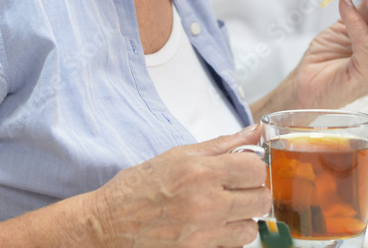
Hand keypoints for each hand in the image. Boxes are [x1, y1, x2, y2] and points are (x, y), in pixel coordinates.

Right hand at [88, 125, 269, 246]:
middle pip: (260, 200)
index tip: (244, 170)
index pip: (256, 170)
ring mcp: (203, 234)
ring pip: (250, 229)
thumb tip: (256, 132)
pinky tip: (213, 228)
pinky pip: (231, 247)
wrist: (107, 224)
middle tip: (237, 190)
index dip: (254, 168)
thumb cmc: (138, 187)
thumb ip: (223, 144)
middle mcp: (206, 204)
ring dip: (242, 219)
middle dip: (253, 193)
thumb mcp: (179, 155)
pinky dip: (228, 238)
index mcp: (201, 173)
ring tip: (224, 211)